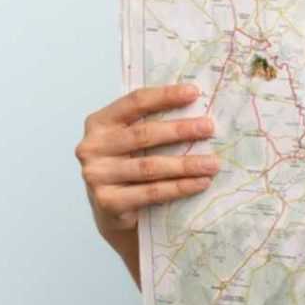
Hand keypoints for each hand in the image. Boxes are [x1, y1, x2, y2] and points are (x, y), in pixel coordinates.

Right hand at [75, 84, 221, 243]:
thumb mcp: (133, 141)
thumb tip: (199, 108)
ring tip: (213, 163)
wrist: (112, 211)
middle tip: (209, 127)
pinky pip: (151, 192)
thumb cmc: (128, 166)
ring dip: (186, 164)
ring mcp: (96, 176)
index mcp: (99, 123)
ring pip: (149, 167)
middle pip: (143, 134)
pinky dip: (179, 187)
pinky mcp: (107, 202)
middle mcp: (92, 147)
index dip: (164, 96)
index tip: (194, 92)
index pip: (134, 103)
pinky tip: (200, 183)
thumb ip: (152, 123)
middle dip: (180, 130)